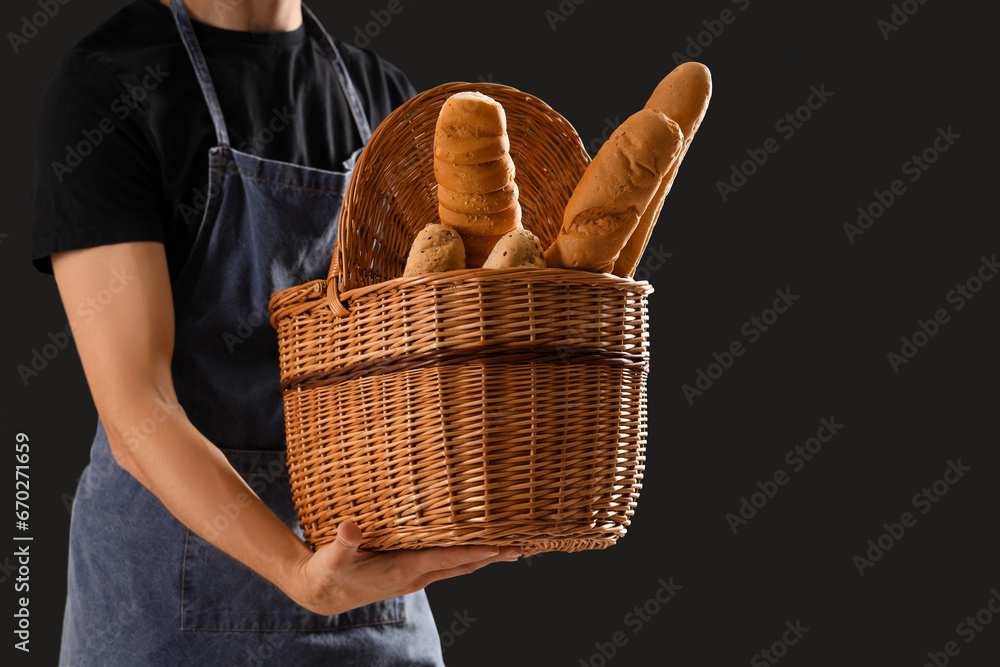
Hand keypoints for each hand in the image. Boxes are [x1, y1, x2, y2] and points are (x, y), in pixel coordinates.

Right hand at [284, 521, 521, 614]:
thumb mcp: (332, 557)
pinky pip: (447, 565)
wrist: (322, 593)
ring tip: (510, 549)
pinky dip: (467, 557)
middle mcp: (415, 575)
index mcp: (402, 569)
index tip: (498, 546)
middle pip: (462, 564)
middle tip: (520, 547)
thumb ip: (344, 542)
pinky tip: (478, 550)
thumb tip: (350, 527)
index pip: (445, 558)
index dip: (472, 551)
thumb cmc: (328, 572)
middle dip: (491, 556)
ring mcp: (415, 577)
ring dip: (484, 557)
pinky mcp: (411, 574)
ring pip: (458, 566)